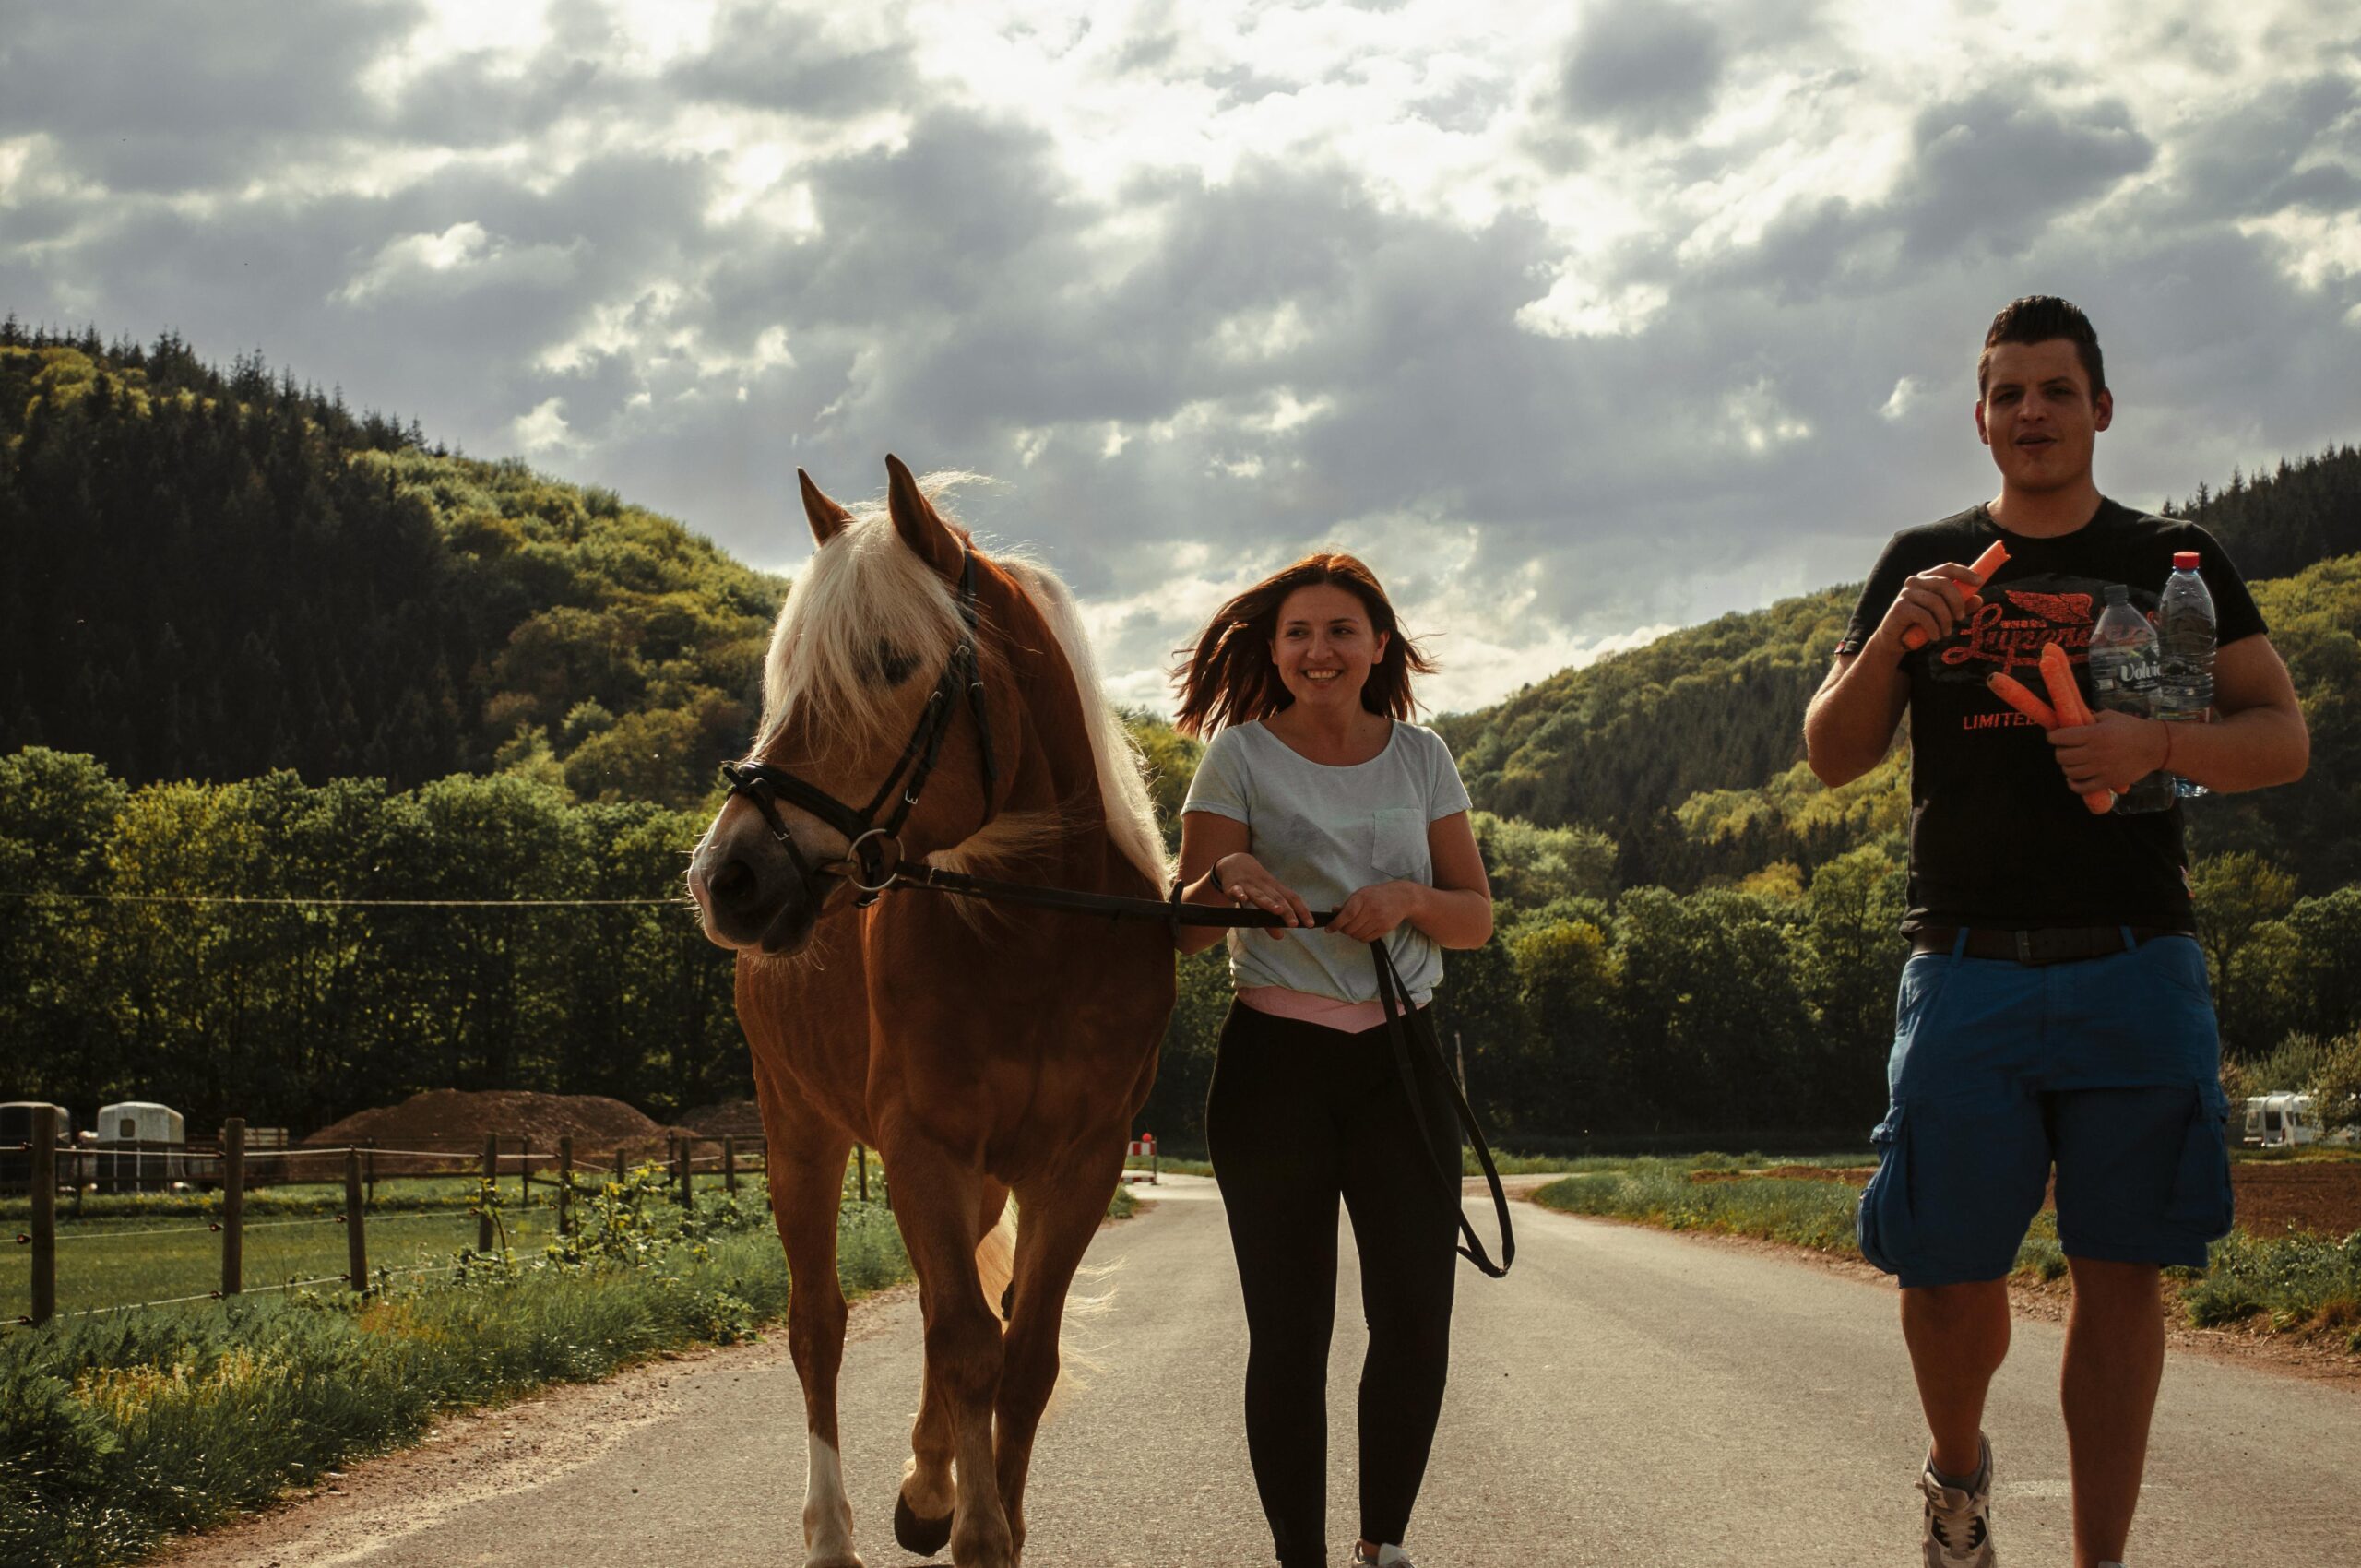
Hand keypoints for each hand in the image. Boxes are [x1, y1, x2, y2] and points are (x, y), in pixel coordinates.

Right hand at [1214, 853, 1313, 938]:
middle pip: (1278, 898)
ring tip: (1277, 911)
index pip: (1292, 898)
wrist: (1235, 862)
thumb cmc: (1255, 885)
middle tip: (1294, 924)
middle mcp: (1264, 886)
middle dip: (1287, 911)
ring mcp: (1249, 885)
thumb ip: (1271, 919)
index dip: (1302, 910)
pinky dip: (1239, 893)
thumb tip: (1280, 936)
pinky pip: (1236, 889)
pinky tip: (1242, 898)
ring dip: (1268, 902)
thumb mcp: (1264, 899)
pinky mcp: (1233, 885)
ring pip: (1260, 895)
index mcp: (1276, 888)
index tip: (1310, 924)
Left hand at [1327, 880, 1421, 942]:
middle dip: (1344, 930)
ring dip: (1353, 934)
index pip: (1347, 915)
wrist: (1401, 898)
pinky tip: (1363, 930)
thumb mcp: (1361, 894)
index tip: (1329, 929)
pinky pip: (1367, 939)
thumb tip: (1334, 911)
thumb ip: (1347, 904)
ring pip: (1357, 935)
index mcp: (1362, 899)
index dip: (1336, 924)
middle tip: (1345, 926)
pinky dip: (1361, 937)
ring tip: (1355, 927)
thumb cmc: (1377, 895)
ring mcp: (1379, 920)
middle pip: (1350, 928)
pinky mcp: (1385, 928)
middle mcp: (1371, 909)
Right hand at [1875, 563, 1988, 656]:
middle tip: (1961, 618)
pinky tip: (1935, 636)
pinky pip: (1925, 616)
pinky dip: (1934, 629)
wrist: (1895, 640)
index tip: (1980, 581)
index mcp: (1927, 578)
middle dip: (1957, 602)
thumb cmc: (1921, 624)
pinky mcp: (1900, 607)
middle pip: (1944, 583)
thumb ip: (1961, 606)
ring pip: (1936, 602)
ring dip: (1946, 620)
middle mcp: (1915, 581)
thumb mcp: (1945, 614)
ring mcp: (1906, 593)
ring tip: (1946, 632)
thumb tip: (1979, 599)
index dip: (1965, 572)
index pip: (1947, 568)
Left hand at [2048, 711, 2169, 793]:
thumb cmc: (2132, 728)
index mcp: (2094, 734)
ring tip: (2072, 762)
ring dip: (2067, 767)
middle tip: (2065, 749)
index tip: (2054, 736)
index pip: (2061, 737)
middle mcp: (2094, 752)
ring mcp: (2101, 769)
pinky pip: (2082, 788)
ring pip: (2069, 772)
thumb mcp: (2110, 716)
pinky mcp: (2107, 782)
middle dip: (2059, 752)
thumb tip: (2073, 720)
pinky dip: (2073, 785)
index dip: (2053, 737)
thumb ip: (2090, 718)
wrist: (2155, 746)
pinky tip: (2074, 779)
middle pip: (2062, 756)